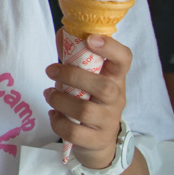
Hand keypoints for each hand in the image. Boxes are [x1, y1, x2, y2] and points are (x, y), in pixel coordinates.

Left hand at [44, 32, 131, 168]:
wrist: (99, 142)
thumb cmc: (90, 101)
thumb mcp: (86, 79)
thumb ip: (75, 57)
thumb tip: (63, 32)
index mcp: (115, 78)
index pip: (124, 60)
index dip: (111, 47)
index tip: (90, 38)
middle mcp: (116, 99)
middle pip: (103, 87)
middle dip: (72, 76)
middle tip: (50, 70)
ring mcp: (108, 121)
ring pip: (84, 110)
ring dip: (59, 99)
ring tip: (49, 94)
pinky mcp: (96, 140)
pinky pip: (74, 131)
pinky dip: (57, 121)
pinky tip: (54, 115)